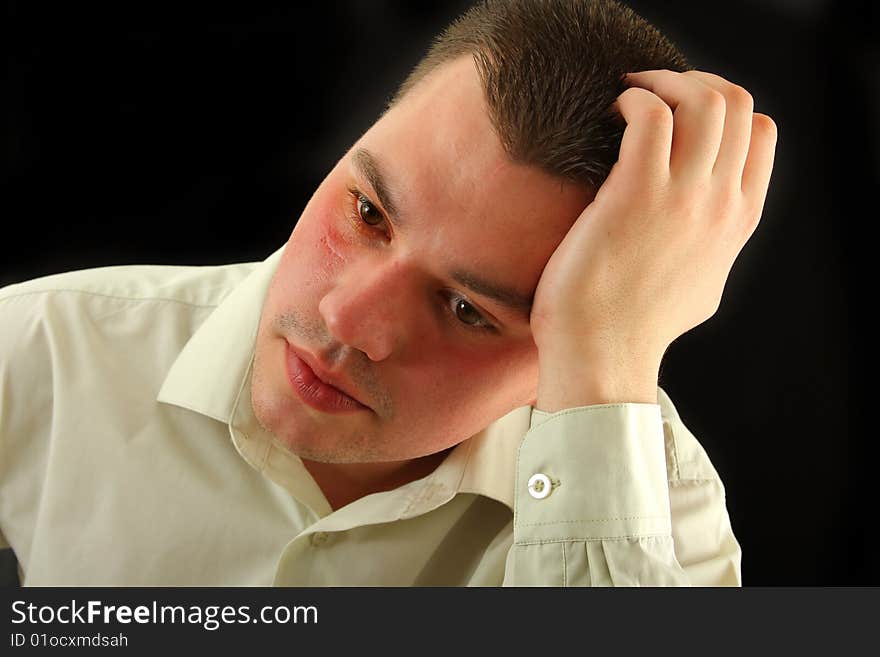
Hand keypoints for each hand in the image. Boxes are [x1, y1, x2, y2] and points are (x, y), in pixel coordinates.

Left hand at [531, 69, 777, 410]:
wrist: (602, 354)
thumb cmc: (638, 325)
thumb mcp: (704, 283)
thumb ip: (715, 245)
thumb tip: (708, 225)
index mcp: (739, 219)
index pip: (761, 132)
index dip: (723, 109)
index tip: (681, 113)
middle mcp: (720, 202)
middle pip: (736, 103)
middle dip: (693, 82)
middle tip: (652, 92)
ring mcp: (683, 197)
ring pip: (703, 98)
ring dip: (663, 82)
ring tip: (629, 96)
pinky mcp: (636, 194)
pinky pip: (649, 115)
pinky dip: (632, 100)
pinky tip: (611, 114)